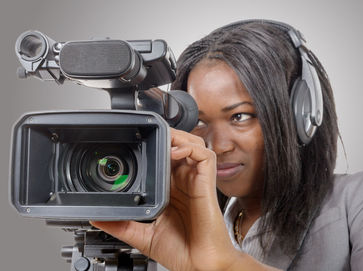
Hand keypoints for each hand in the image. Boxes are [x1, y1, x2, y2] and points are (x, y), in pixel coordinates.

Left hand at [91, 128, 239, 270]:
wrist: (199, 266)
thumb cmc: (181, 252)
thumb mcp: (143, 236)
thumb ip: (121, 225)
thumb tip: (97, 218)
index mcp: (171, 191)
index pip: (164, 159)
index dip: (154, 148)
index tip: (136, 144)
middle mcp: (184, 182)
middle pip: (178, 146)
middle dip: (165, 136)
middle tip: (147, 136)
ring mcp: (196, 181)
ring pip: (193, 144)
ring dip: (178, 137)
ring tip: (162, 140)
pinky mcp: (207, 182)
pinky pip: (204, 155)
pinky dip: (190, 147)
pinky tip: (174, 152)